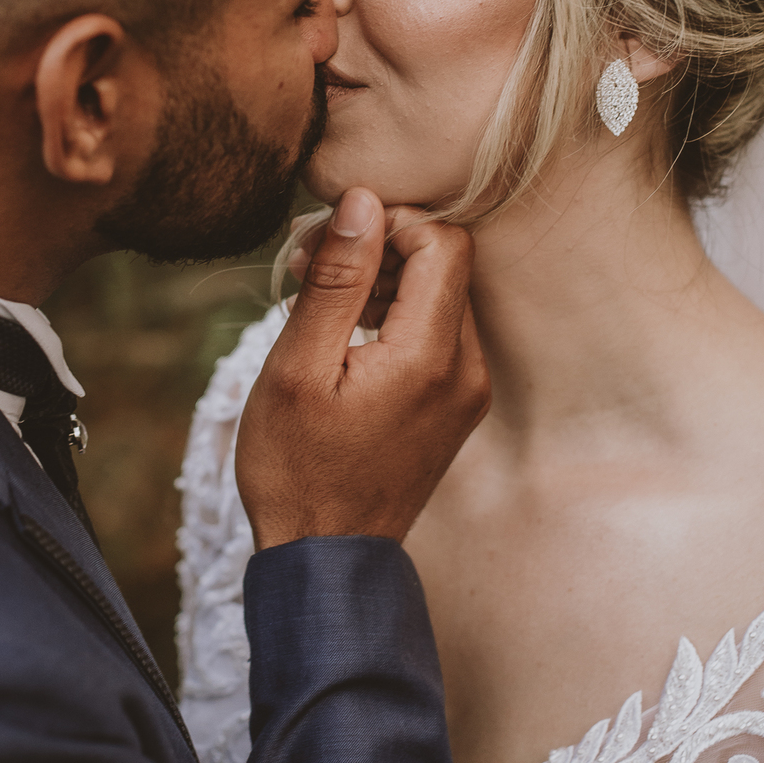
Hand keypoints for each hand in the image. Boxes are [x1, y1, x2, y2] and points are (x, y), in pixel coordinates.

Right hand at [235, 188, 488, 549]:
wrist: (324, 561)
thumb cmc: (297, 468)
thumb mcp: (298, 366)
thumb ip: (336, 278)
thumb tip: (362, 201)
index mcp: (430, 356)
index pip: (442, 241)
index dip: (388, 222)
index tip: (328, 241)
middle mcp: (466, 370)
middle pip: (445, 264)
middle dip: (378, 249)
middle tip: (306, 266)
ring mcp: (466, 391)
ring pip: (440, 295)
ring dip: (382, 281)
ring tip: (314, 299)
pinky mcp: (455, 405)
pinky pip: (436, 333)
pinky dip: (393, 315)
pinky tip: (341, 333)